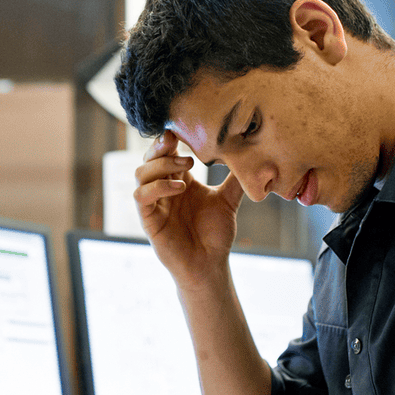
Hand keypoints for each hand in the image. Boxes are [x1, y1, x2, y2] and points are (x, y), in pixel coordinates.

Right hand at [135, 132, 243, 287]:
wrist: (210, 264)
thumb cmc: (216, 235)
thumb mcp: (228, 200)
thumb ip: (234, 179)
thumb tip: (253, 156)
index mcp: (179, 180)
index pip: (166, 152)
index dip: (170, 139)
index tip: (183, 130)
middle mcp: (163, 189)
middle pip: (148, 158)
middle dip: (161, 147)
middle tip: (179, 143)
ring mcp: (154, 204)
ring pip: (140, 173)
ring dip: (160, 165)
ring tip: (186, 167)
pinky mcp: (148, 220)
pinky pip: (141, 196)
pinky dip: (157, 186)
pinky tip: (180, 187)